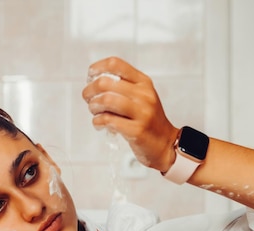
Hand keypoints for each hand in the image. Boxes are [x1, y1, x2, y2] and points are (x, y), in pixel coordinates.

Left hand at [81, 57, 180, 172]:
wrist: (165, 143)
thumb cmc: (148, 120)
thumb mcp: (141, 96)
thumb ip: (123, 86)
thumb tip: (94, 82)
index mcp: (143, 82)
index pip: (115, 64)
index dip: (97, 68)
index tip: (90, 77)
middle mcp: (144, 95)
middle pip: (105, 82)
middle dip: (90, 91)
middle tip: (88, 98)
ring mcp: (142, 113)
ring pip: (106, 100)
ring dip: (93, 106)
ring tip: (94, 111)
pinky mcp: (137, 131)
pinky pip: (108, 120)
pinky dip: (98, 121)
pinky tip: (99, 123)